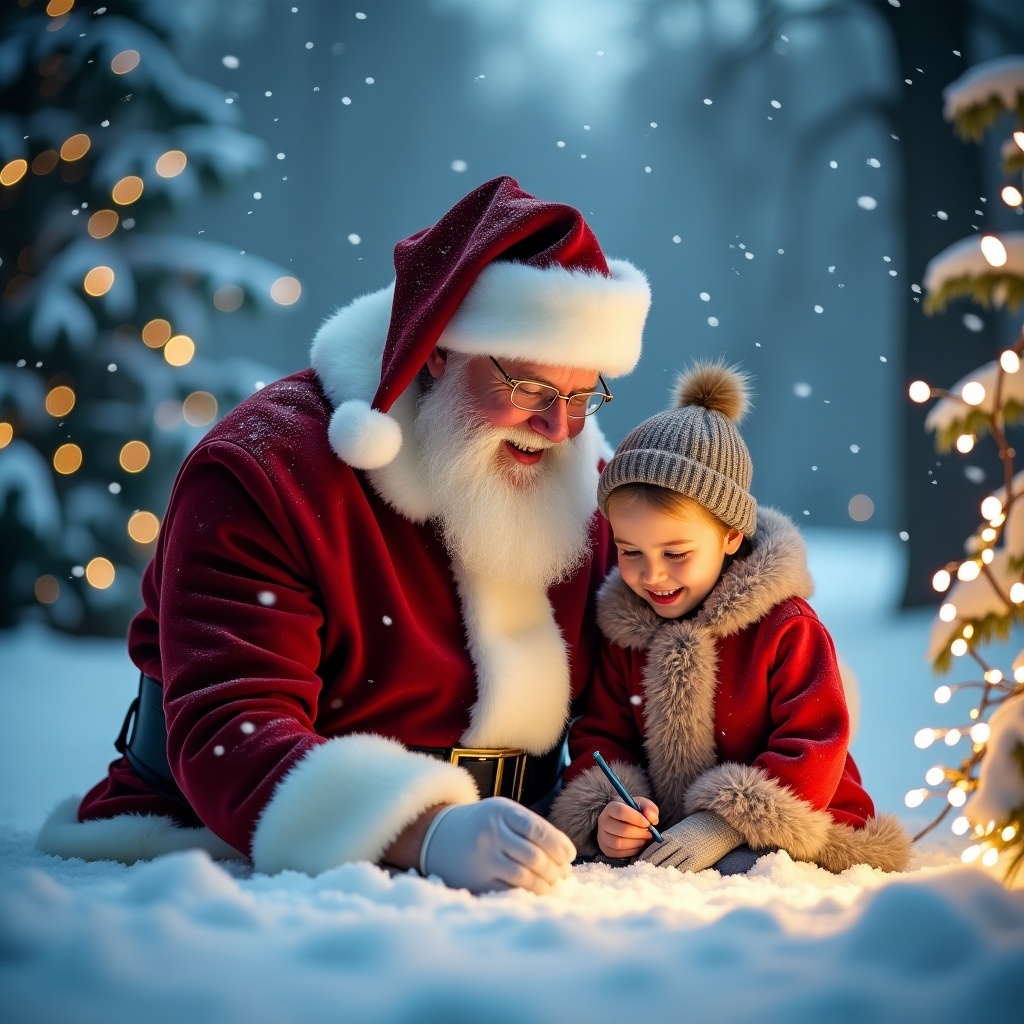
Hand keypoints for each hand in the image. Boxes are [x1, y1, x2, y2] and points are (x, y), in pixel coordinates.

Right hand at [419, 797, 576, 894]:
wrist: (438, 836)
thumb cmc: (482, 824)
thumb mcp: (503, 812)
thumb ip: (531, 827)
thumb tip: (565, 854)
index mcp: (501, 811)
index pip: (538, 830)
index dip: (559, 846)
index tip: (570, 857)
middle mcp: (491, 832)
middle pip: (534, 856)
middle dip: (555, 869)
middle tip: (563, 875)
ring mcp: (482, 858)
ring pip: (524, 876)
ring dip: (545, 885)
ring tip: (552, 885)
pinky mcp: (476, 880)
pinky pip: (509, 890)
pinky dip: (528, 893)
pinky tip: (536, 892)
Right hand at [597, 797, 659, 858]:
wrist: (624, 823)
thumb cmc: (634, 813)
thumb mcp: (643, 806)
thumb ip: (649, 808)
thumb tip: (651, 818)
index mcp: (611, 807)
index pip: (621, 812)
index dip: (637, 818)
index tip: (648, 823)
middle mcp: (603, 821)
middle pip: (621, 830)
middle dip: (639, 833)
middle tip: (649, 833)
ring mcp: (603, 836)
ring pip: (619, 843)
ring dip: (636, 843)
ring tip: (644, 839)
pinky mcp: (606, 850)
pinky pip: (619, 854)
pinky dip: (632, 851)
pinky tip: (638, 845)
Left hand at [637, 811, 741, 871]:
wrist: (718, 825)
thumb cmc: (698, 829)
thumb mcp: (681, 832)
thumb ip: (669, 842)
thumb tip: (656, 852)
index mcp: (671, 836)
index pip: (652, 849)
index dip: (643, 858)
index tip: (634, 866)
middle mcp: (676, 844)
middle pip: (656, 858)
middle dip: (646, 867)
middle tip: (636, 876)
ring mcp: (686, 852)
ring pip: (667, 865)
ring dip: (656, 873)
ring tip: (647, 881)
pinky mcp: (696, 860)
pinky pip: (681, 870)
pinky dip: (671, 876)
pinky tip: (666, 881)